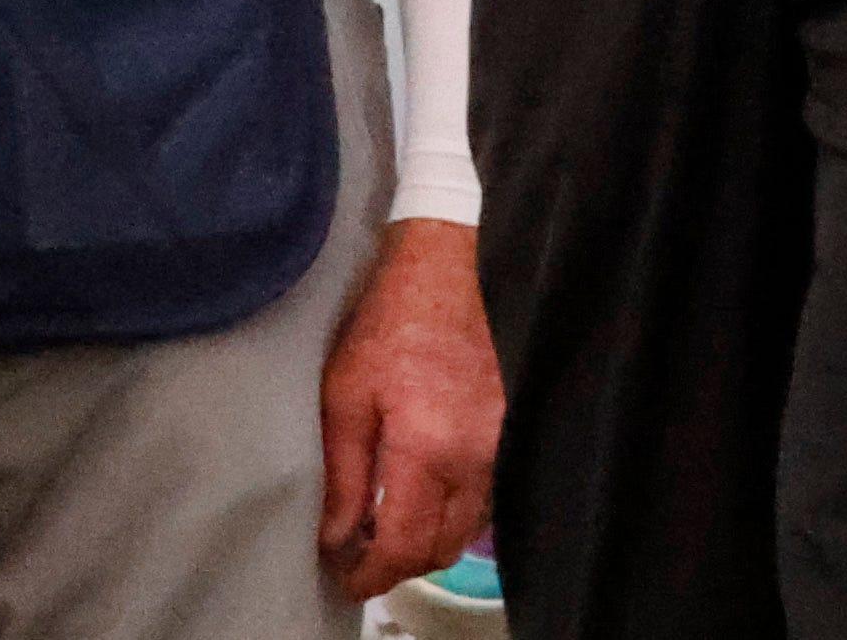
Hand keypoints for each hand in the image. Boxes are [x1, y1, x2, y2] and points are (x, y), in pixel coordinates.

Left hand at [317, 218, 502, 600]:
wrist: (451, 269)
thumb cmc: (392, 323)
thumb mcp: (345, 397)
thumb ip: (342, 477)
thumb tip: (336, 538)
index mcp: (428, 450)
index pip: (404, 546)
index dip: (372, 575)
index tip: (347, 577)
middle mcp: (475, 456)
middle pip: (441, 548)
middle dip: (399, 565)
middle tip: (361, 555)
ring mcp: (499, 443)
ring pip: (468, 526)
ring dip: (429, 539)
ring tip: (387, 524)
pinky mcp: (510, 428)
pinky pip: (485, 494)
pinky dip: (454, 510)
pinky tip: (422, 491)